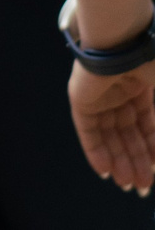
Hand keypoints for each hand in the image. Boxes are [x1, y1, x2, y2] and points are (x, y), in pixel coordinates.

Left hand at [72, 61, 154, 195]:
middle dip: (136, 162)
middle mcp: (119, 94)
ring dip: (119, 161)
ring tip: (129, 185)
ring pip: (109, 137)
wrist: (123, 41)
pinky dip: (95, 151)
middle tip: (143, 188)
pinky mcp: (81, 100)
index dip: (151, 150)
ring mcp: (99, 97)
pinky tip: (106, 171)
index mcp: (140, 89)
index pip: (146, 127)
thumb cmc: (150, 60)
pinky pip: (87, 131)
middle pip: (127, 136)